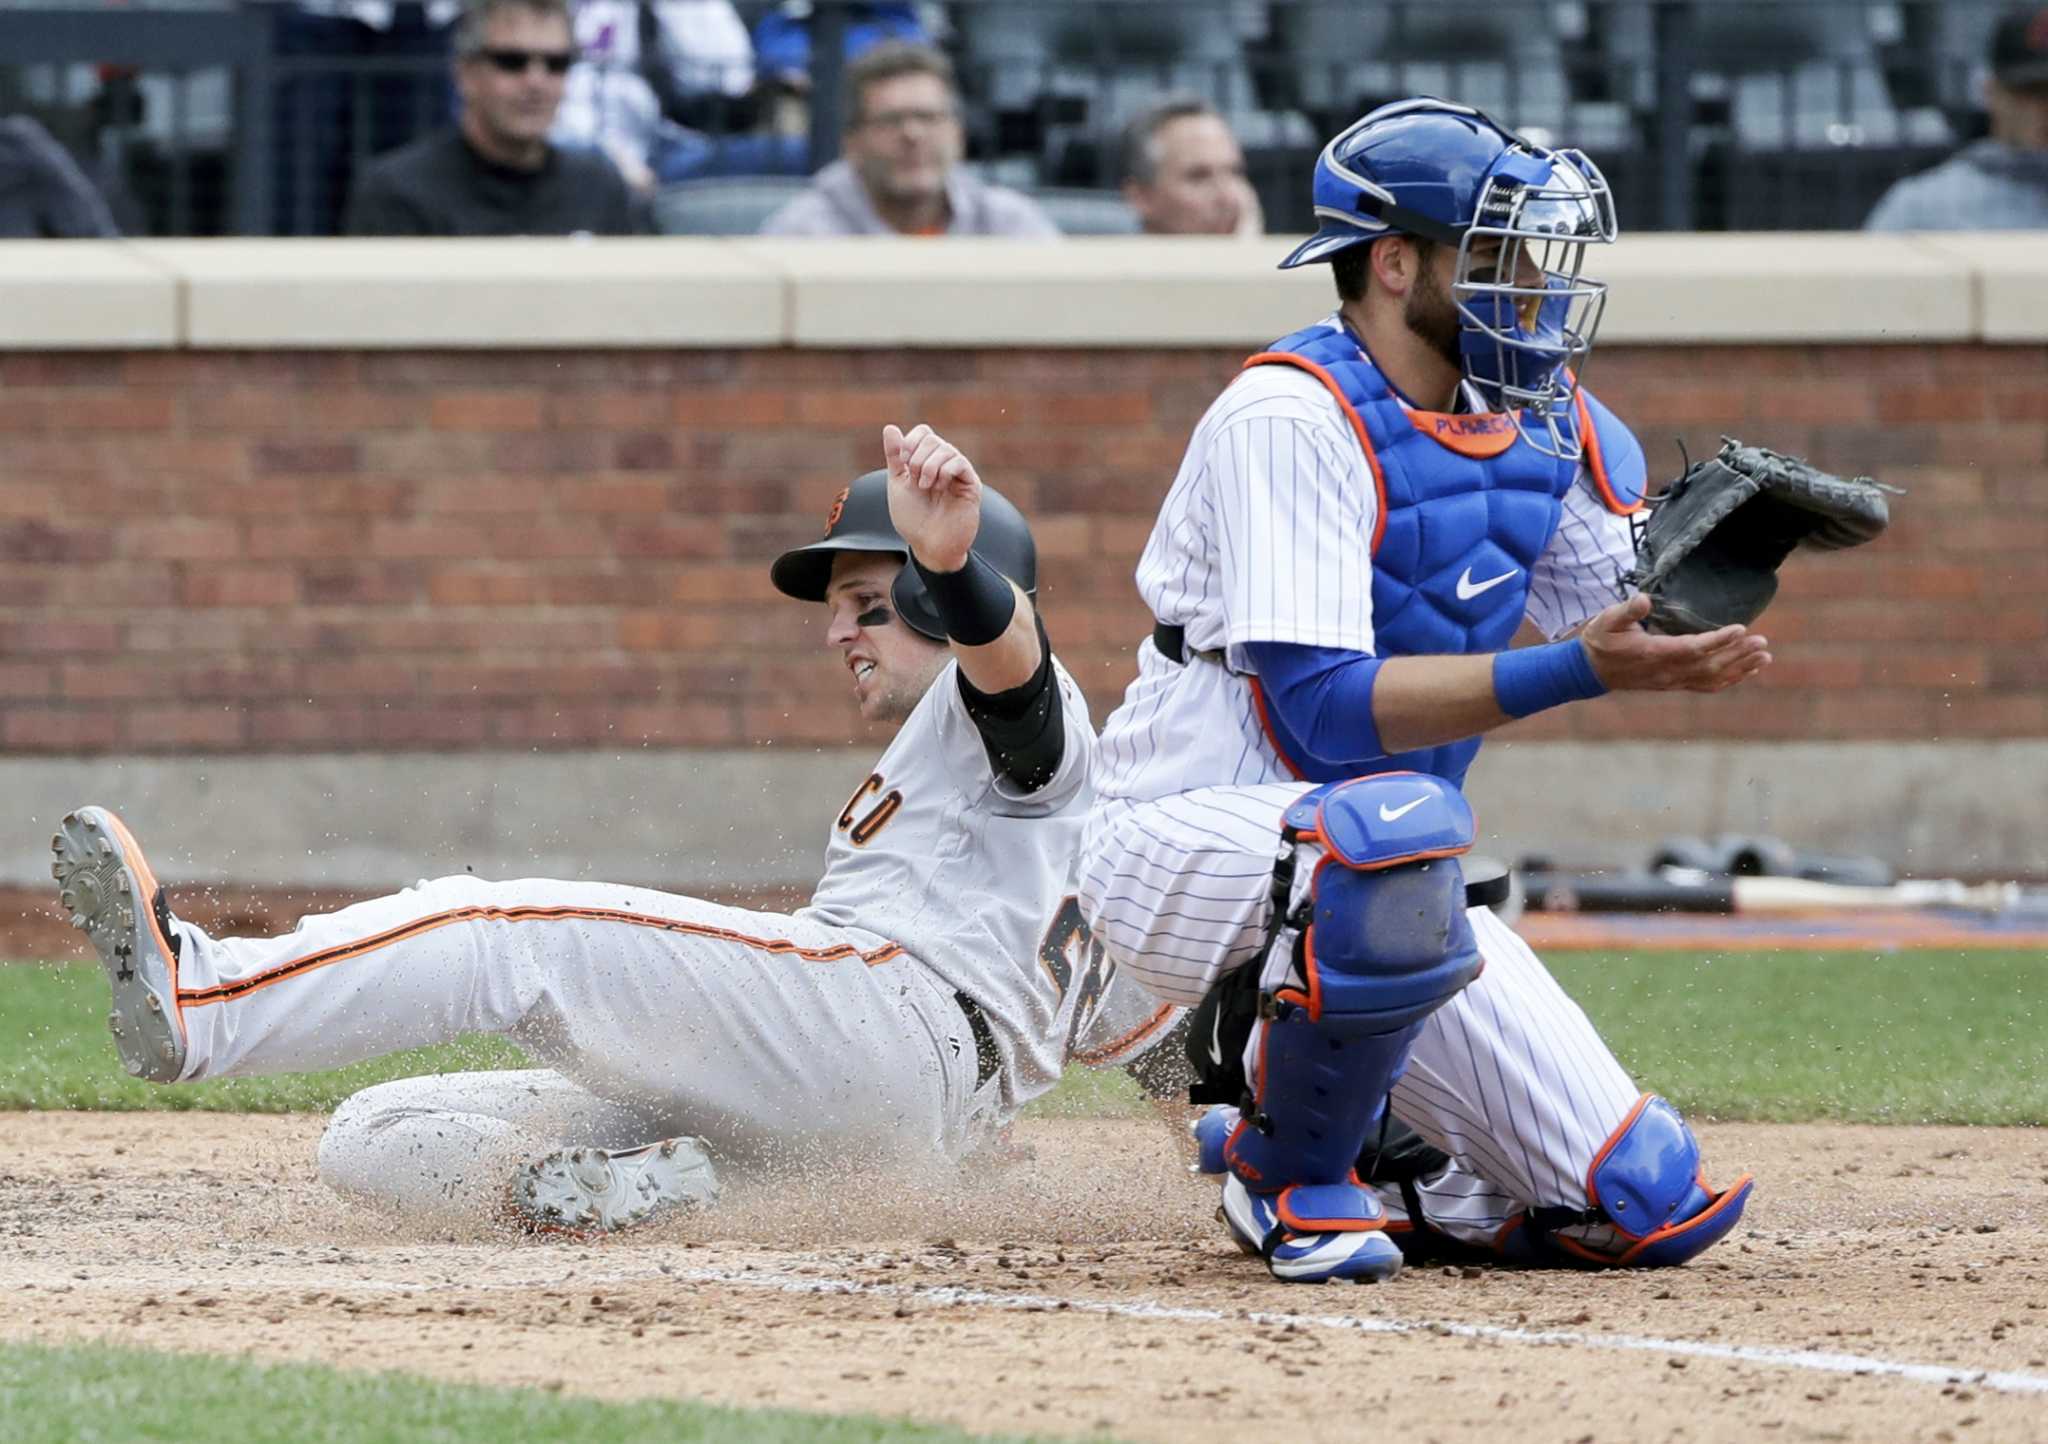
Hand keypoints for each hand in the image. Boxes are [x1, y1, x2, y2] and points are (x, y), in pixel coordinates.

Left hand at [882, 422, 980, 572]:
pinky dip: (945, 471)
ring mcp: (958, 474)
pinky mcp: (971, 485)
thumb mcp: (898, 484)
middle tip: (916, 482)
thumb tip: (890, 428)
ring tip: (926, 487)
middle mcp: (944, 464)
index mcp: (927, 462)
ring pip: (946, 449)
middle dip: (917, 458)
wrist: (929, 545)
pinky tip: (940, 487)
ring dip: (929, 467)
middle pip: (932, 439)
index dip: (910, 441)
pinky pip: (959, 463)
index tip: (902, 462)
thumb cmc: (914, 519)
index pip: (924, 432)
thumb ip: (894, 457)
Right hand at [1580, 594, 1771, 692]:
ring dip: (1740, 668)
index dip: (1718, 640)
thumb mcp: (1606, 620)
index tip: (1740, 628)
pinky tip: (1748, 671)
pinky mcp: (1674, 684)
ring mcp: (1671, 681)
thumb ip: (1626, 610)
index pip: (1692, 648)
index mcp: (1652, 653)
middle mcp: (1666, 671)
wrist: (1591, 671)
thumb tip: (1643, 599)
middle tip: (1762, 641)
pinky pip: (1706, 685)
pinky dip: (1730, 680)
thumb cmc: (1600, 640)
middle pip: (1709, 665)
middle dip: (1738, 654)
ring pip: (1711, 678)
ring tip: (1764, 656)